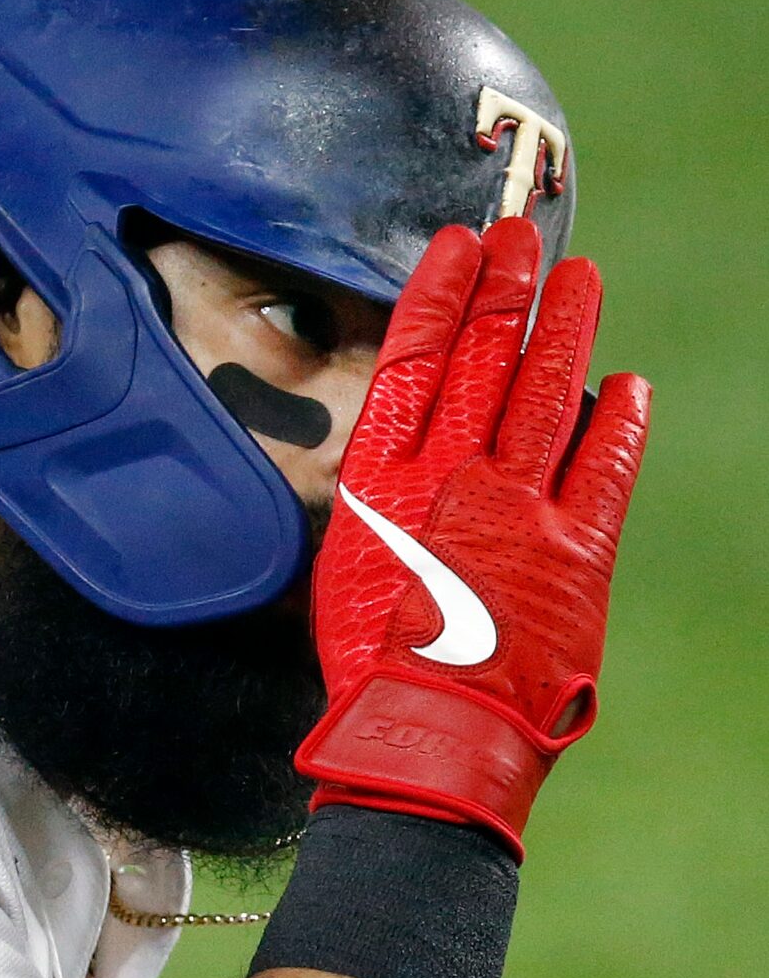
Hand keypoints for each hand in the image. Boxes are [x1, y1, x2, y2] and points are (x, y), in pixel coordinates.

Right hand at [297, 217, 650, 859]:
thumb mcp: (348, 573)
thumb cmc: (372, 674)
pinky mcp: (577, 550)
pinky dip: (617, 421)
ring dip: (566, 329)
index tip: (457, 250)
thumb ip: (381, 509)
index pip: (415, 359)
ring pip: (546, 392)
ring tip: (579, 280)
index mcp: (386, 481)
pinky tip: (628, 385)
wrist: (427, 737)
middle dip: (505, 290)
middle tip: (521, 239)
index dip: (439, 296)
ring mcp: (520, 508)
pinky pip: (603, 466)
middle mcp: (453, 477)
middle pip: (484, 357)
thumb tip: (403, 473)